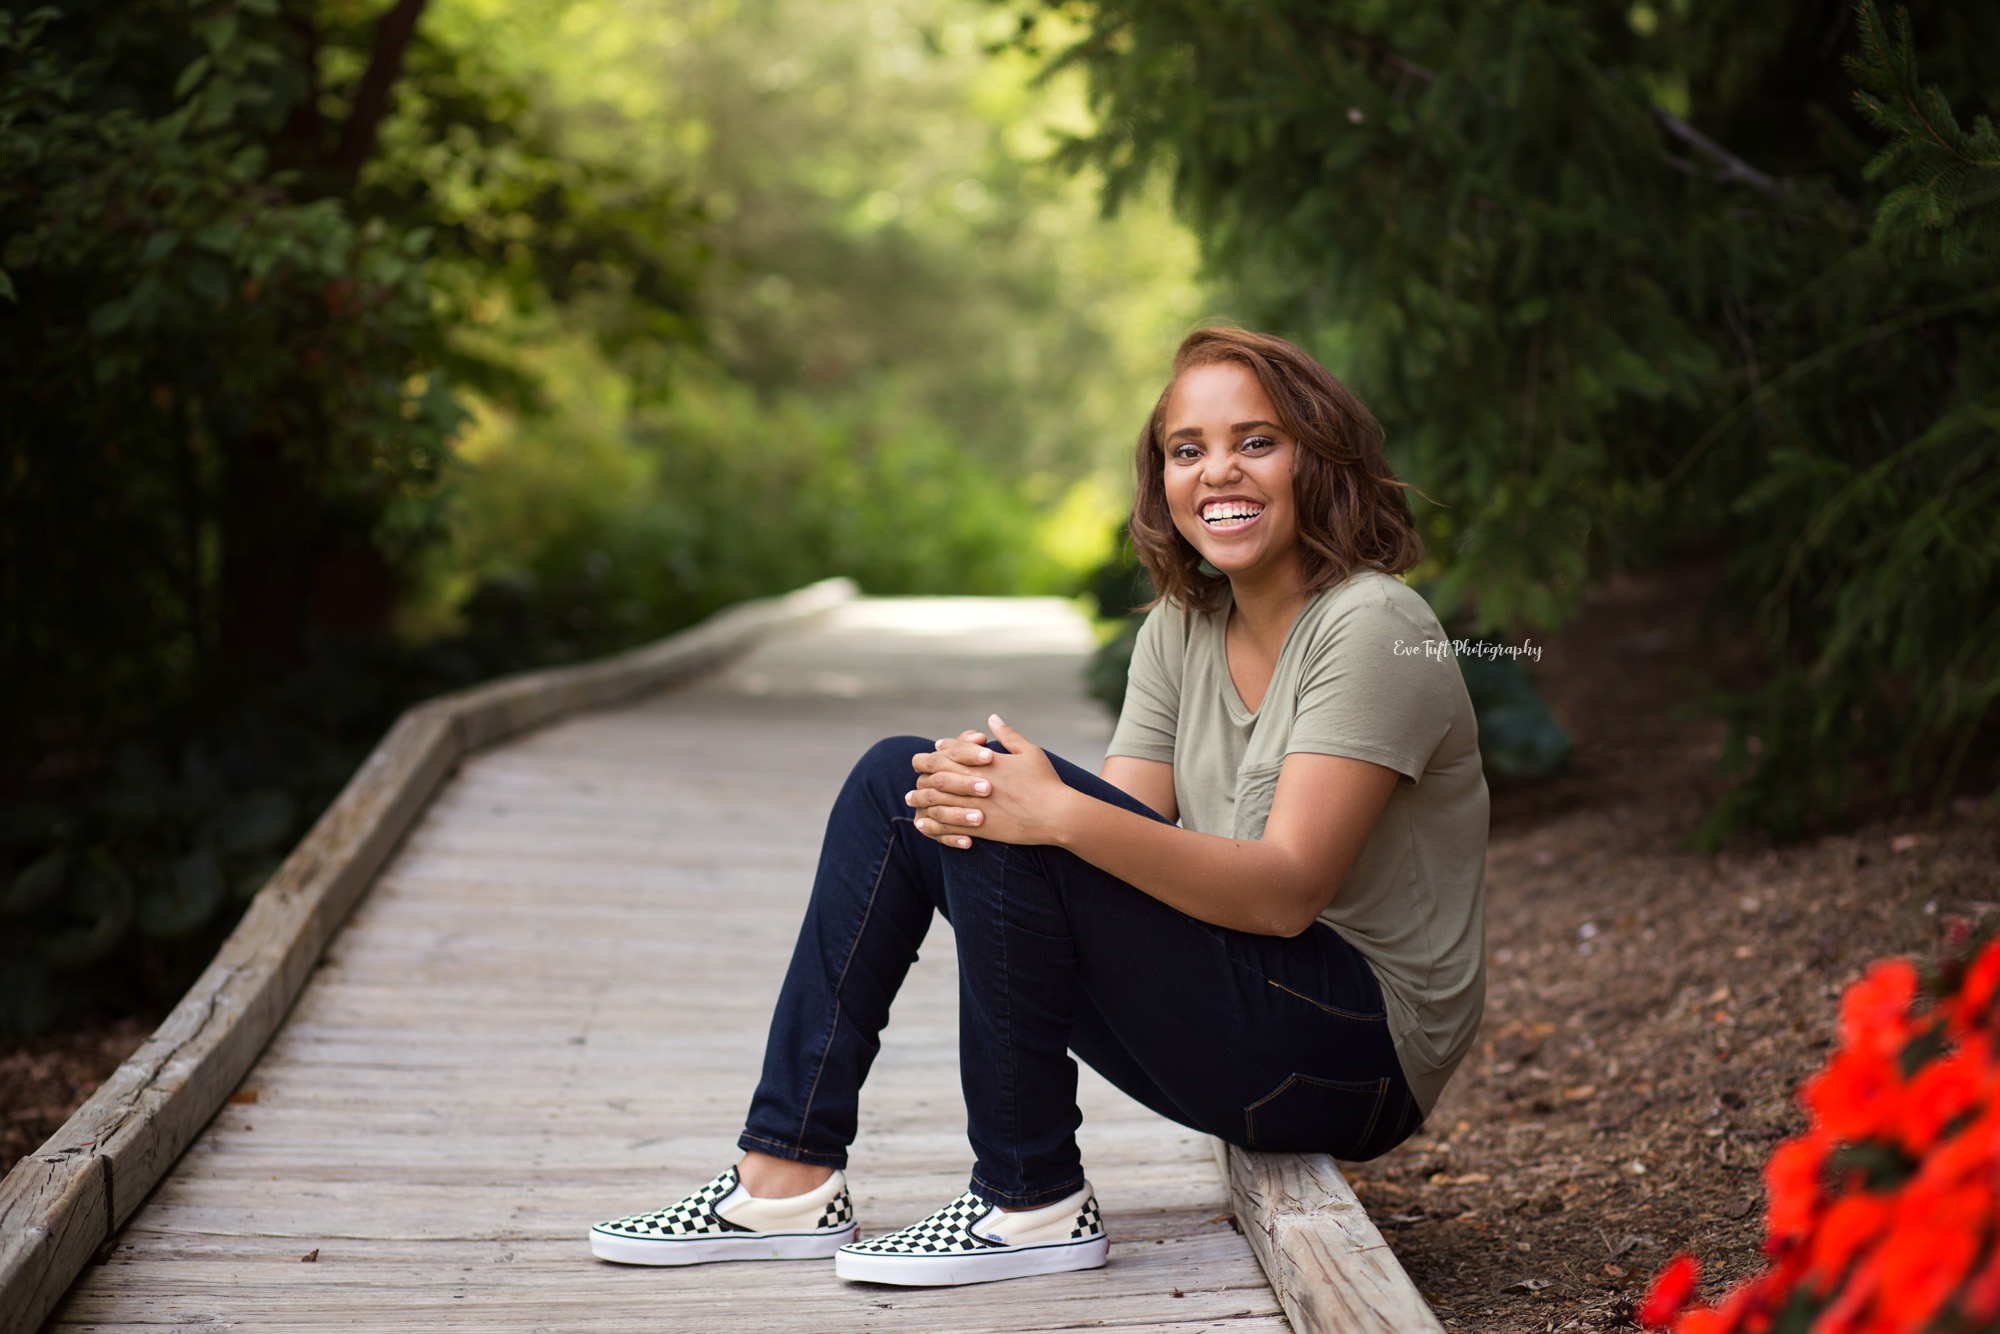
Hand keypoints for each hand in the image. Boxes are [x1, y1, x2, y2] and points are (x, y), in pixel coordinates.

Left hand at [907, 716, 1071, 848]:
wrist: (1057, 815)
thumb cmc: (1046, 782)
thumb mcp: (1029, 752)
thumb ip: (1008, 735)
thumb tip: (993, 718)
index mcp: (985, 762)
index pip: (951, 751)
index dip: (940, 750)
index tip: (936, 751)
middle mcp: (975, 782)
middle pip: (936, 774)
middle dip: (923, 774)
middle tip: (916, 776)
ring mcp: (975, 806)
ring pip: (936, 800)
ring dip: (921, 798)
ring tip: (912, 798)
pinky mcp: (978, 828)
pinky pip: (947, 825)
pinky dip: (931, 823)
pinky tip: (922, 823)